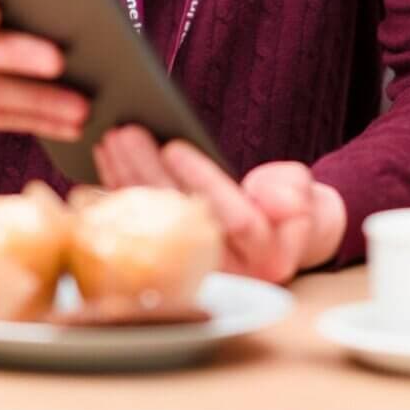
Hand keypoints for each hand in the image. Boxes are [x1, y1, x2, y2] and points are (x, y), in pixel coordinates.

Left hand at [94, 125, 346, 283]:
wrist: (280, 239)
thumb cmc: (292, 209)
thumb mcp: (304, 193)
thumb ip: (292, 192)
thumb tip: (268, 197)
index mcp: (269, 259)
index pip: (235, 220)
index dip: (202, 181)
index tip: (174, 146)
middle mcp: (228, 276)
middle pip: (181, 222)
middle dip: (150, 174)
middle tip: (127, 133)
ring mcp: (194, 275)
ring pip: (152, 227)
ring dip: (127, 180)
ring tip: (111, 140)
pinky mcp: (167, 266)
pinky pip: (137, 232)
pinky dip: (119, 195)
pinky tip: (105, 166)